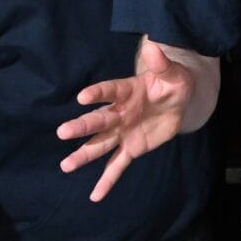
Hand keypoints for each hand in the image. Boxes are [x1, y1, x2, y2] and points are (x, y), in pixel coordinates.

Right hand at [58, 37, 196, 202]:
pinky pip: (117, 165)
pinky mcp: (130, 148)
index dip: (98, 93)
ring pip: (100, 145)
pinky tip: (95, 195)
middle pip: (99, 120)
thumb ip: (162, 64)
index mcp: (126, 91)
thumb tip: (154, 45)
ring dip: (84, 155)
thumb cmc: (172, 83)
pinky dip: (107, 181)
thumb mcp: (173, 74)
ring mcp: (122, 132)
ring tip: (66, 166)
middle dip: (82, 126)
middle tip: (62, 132)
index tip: (82, 97)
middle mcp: (119, 112)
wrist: (178, 102)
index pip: (110, 90)